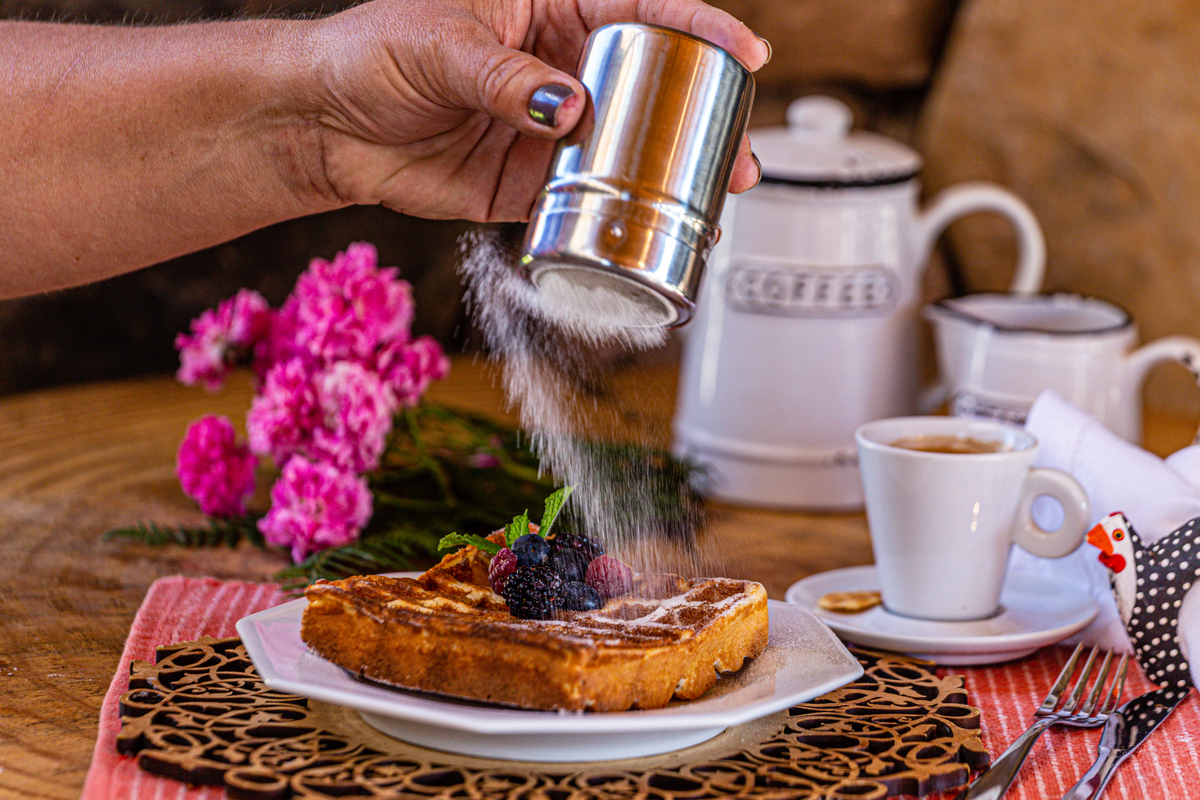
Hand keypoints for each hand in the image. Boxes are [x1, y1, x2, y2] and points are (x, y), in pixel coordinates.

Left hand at [301, 0, 768, 221]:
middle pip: (652, 88)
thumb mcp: (440, 46)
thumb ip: (506, 77)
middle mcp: (561, 68)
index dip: (699, 27)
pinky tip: (650, 231)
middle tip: (739, 153)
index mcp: (550, 8)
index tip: (745, 50)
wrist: (325, 126)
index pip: (640, 9)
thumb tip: (571, 109)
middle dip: (703, 118)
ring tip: (714, 199)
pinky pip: (583, 200)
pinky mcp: (528, 184)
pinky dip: (615, 217)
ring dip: (673, 176)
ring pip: (628, 150)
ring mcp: (550, 131)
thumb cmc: (372, 55)